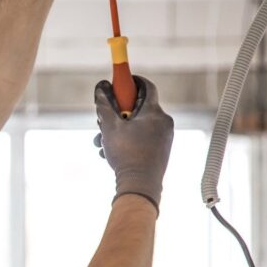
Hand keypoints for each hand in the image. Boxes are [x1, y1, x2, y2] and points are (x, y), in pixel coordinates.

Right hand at [93, 76, 173, 211]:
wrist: (141, 185)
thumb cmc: (126, 155)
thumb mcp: (109, 127)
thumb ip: (104, 104)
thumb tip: (101, 87)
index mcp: (154, 112)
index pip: (146, 86)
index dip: (131, 81)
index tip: (120, 81)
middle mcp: (164, 121)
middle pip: (138, 107)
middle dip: (117, 112)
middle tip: (103, 119)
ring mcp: (165, 137)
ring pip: (138, 124)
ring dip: (118, 129)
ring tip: (102, 142)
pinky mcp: (162, 149)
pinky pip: (143, 137)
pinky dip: (127, 139)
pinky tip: (111, 152)